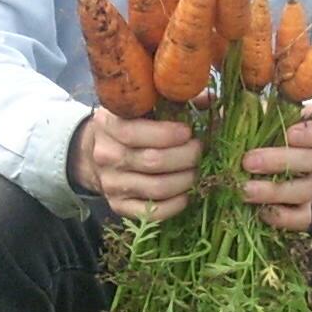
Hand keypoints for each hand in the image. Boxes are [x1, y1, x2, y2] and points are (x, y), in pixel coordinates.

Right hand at [70, 107, 199, 222]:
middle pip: (153, 161)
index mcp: (108, 124)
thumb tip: (210, 99)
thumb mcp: (145, 106)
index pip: (136, 133)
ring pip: (157, 188)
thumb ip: (175, 99)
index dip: (169, 134)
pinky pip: (153, 212)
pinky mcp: (119, 206)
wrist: (100, 152)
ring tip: (196, 170)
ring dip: (185, 180)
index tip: (188, 131)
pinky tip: (186, 192)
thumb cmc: (132, 123)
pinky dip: (176, 204)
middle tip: (199, 150)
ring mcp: (111, 184)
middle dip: (186, 156)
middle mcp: (105, 156)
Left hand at [241, 111, 311, 231]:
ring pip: (306, 189)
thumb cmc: (247, 137)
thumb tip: (216, 97)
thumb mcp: (247, 118)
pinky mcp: (303, 212)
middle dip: (280, 160)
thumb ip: (243, 109)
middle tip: (248, 161)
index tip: (290, 133)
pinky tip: (260, 211)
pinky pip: (303, 218)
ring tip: (243, 189)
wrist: (241, 172)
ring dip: (273, 190)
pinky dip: (282, 217)